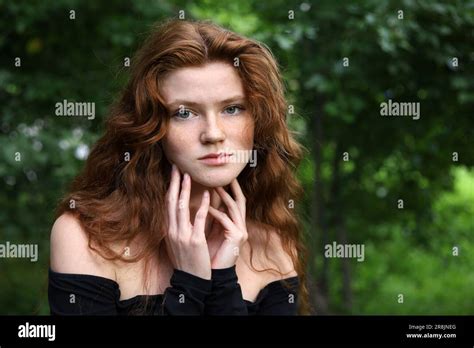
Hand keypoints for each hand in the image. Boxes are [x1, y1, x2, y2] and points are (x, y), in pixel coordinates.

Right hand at [164, 164, 211, 279]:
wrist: (190, 281)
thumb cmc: (186, 262)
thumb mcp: (176, 243)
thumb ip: (176, 228)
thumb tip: (176, 214)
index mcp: (168, 230)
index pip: (167, 205)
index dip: (170, 188)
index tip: (173, 174)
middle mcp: (172, 231)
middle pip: (171, 202)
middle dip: (174, 183)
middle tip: (176, 167)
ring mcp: (182, 235)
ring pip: (181, 207)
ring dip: (185, 190)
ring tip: (188, 175)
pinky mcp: (195, 241)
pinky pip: (199, 219)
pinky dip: (202, 206)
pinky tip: (207, 195)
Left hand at [207, 178, 247, 268]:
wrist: (212, 275)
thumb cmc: (209, 254)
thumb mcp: (210, 232)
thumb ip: (211, 218)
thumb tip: (204, 201)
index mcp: (234, 224)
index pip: (234, 201)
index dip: (229, 189)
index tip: (219, 177)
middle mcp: (240, 225)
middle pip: (239, 201)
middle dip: (232, 187)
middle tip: (224, 175)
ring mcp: (240, 231)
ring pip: (234, 208)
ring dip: (223, 196)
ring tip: (213, 187)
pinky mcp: (236, 237)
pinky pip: (226, 221)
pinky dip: (216, 213)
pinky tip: (206, 208)